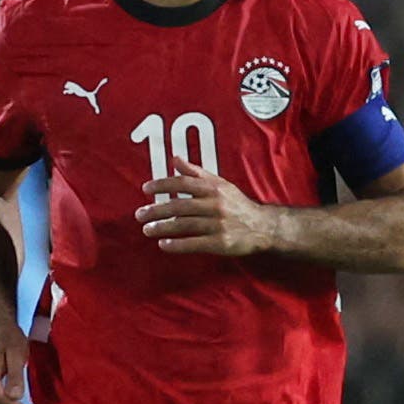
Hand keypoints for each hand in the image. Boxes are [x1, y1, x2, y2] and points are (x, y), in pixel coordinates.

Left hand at [136, 157, 284, 256]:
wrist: (263, 227)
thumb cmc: (237, 204)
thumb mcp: (219, 184)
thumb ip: (195, 172)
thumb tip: (175, 159)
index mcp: (214, 189)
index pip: (183, 183)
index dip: (162, 184)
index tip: (146, 189)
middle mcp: (215, 205)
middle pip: (180, 206)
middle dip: (157, 210)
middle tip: (140, 214)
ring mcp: (218, 225)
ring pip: (184, 225)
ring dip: (163, 228)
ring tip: (147, 229)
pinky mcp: (220, 243)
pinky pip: (194, 244)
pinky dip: (177, 245)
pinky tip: (163, 244)